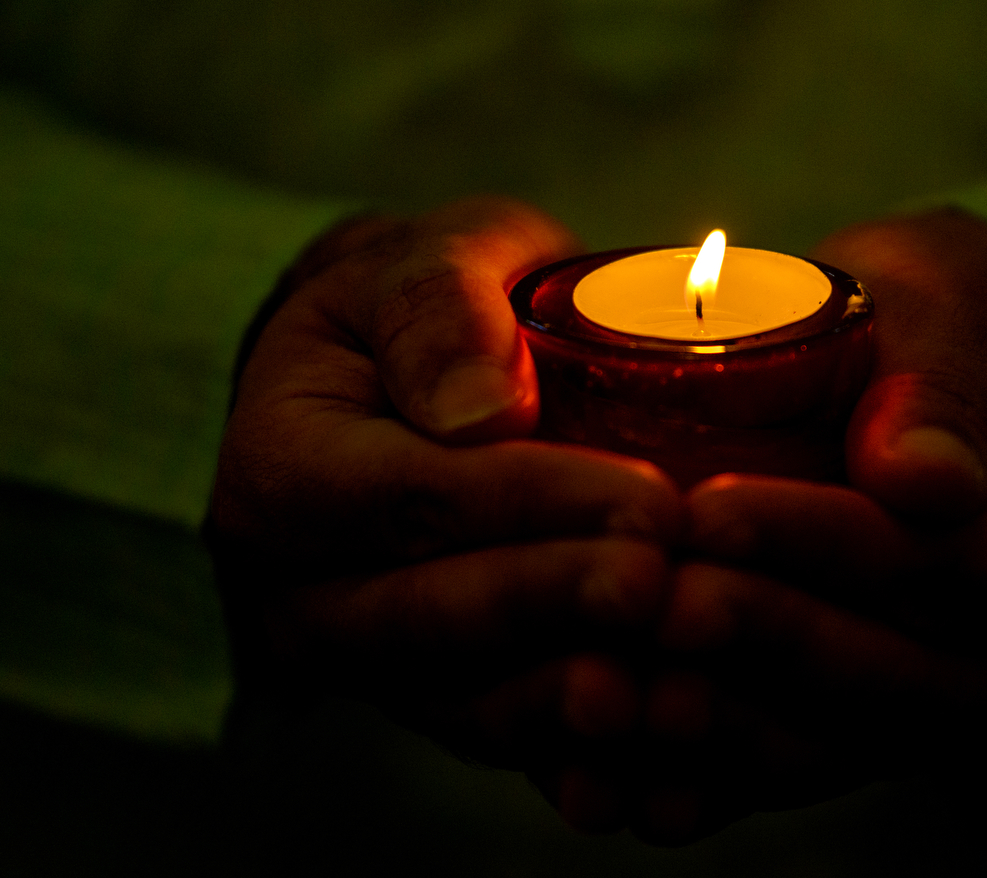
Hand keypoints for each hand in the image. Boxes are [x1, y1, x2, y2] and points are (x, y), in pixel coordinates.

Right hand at [206, 197, 684, 771]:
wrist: (405, 385)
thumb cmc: (422, 312)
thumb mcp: (419, 263)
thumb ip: (438, 308)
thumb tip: (481, 408)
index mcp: (281, 470)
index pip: (411, 494)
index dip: (531, 502)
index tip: (648, 501)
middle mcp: (305, 590)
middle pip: (434, 616)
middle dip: (559, 604)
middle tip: (666, 586)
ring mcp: (372, 661)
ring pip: (470, 702)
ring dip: (576, 699)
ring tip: (677, 684)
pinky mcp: (441, 697)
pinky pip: (509, 738)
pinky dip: (587, 751)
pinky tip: (670, 735)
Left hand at [609, 209, 986, 839]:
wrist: (920, 376)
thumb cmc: (943, 323)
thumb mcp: (955, 307)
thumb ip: (941, 389)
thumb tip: (921, 480)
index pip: (941, 560)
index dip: (819, 540)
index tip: (709, 508)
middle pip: (882, 670)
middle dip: (752, 632)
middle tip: (641, 595)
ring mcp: (941, 711)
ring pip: (825, 743)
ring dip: (713, 718)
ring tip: (612, 677)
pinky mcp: (864, 734)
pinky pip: (780, 766)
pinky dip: (697, 767)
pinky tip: (612, 752)